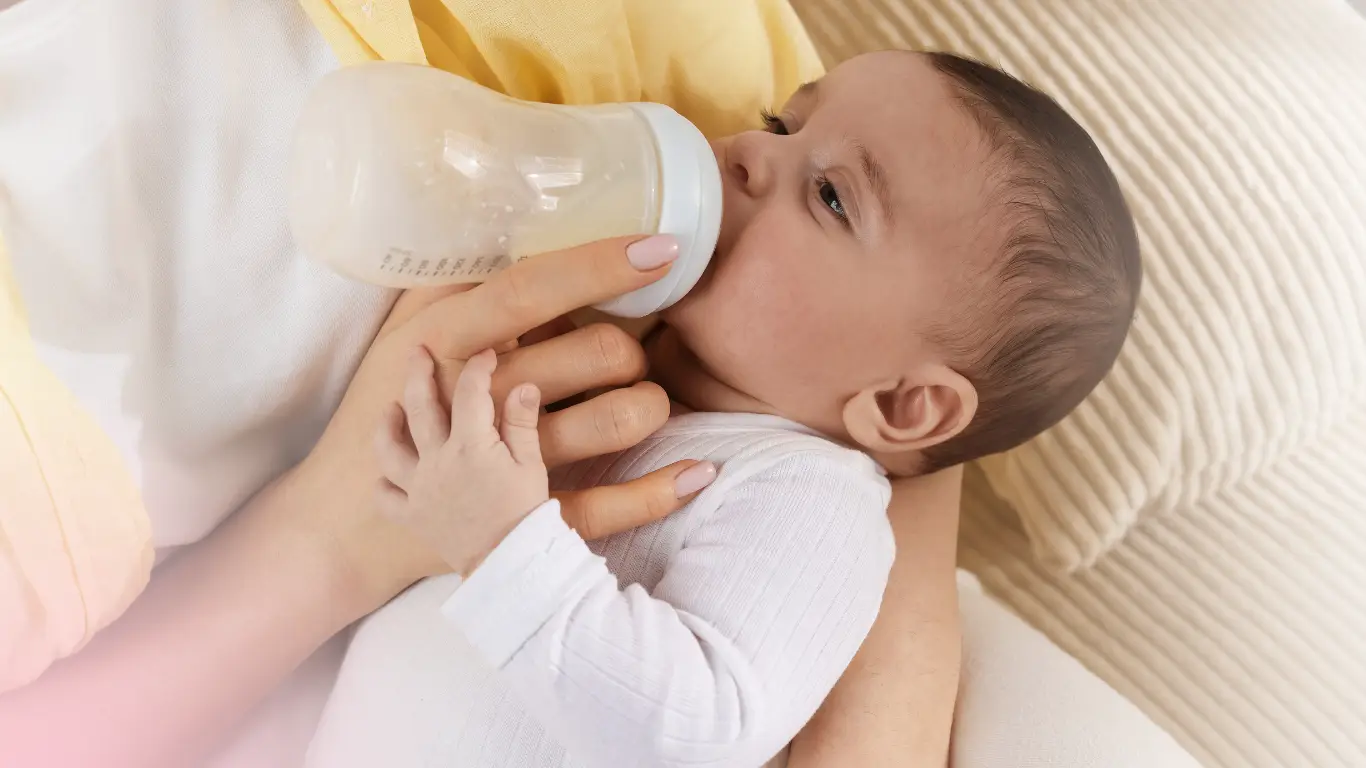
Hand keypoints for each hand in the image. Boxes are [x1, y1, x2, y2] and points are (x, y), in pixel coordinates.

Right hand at [269, 235, 714, 611]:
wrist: (348, 519)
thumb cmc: (383, 410)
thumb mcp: (402, 333)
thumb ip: (456, 283)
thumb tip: (520, 223)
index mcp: (449, 342)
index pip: (533, 289)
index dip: (600, 264)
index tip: (661, 246)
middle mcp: (482, 398)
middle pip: (600, 351)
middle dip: (633, 345)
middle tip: (625, 351)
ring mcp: (505, 464)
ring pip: (617, 418)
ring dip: (650, 404)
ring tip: (643, 400)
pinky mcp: (522, 520)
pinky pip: (610, 505)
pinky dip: (662, 491)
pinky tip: (699, 473)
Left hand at [378, 347, 549, 575]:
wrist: (508, 563)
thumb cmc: (525, 514)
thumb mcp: (532, 465)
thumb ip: (522, 423)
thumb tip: (522, 385)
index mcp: (470, 444)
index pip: (470, 392)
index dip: (478, 368)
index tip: (486, 356)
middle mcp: (437, 460)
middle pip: (419, 406)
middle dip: (418, 373)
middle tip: (417, 352)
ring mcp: (419, 488)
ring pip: (389, 448)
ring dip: (387, 425)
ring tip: (390, 410)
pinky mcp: (413, 515)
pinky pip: (387, 497)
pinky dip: (384, 484)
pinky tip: (389, 475)